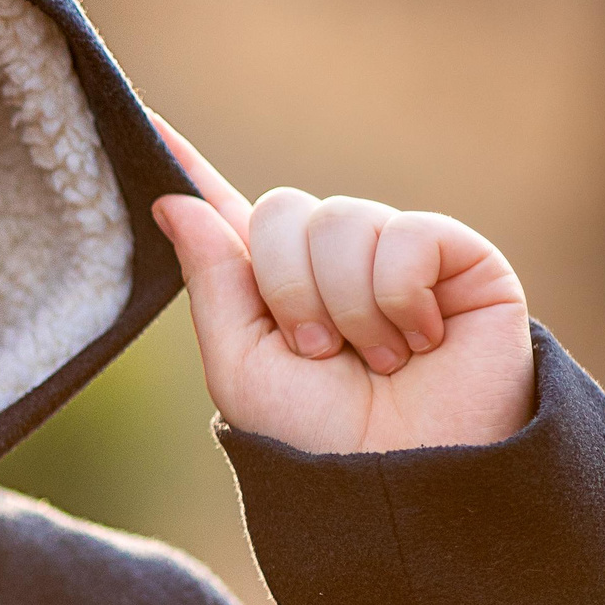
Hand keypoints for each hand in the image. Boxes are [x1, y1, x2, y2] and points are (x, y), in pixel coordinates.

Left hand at [147, 113, 533, 453]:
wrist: (402, 485)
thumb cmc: (319, 442)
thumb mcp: (241, 365)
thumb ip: (213, 281)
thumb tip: (173, 200)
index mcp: (275, 286)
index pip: (228, 211)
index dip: (189, 166)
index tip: (144, 119)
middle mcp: (335, 262)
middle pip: (282, 208)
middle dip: (285, 286)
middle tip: (318, 353)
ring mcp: (400, 255)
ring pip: (339, 219)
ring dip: (343, 304)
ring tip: (374, 360)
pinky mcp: (461, 259)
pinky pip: (405, 233)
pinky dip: (398, 295)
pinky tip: (420, 340)